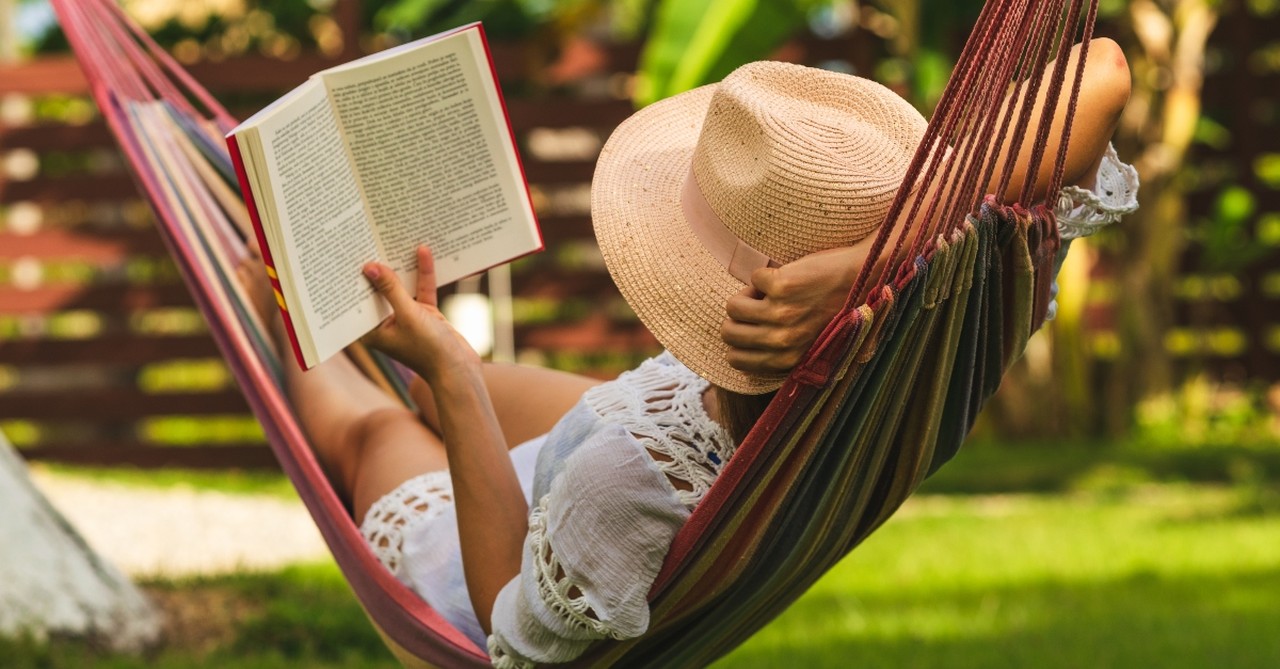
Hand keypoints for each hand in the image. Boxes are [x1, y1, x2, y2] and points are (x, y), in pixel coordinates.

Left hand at [361, 245, 479, 383]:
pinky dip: (423, 274)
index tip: (350, 253)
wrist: (460, 371)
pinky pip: (421, 290)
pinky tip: (423, 252)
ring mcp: (407, 319)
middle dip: (380, 268)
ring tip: (396, 240)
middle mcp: (387, 324)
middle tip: (371, 239)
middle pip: (380, 290)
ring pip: (403, 287)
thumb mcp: (409, 315)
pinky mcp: (426, 315)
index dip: (355, 278)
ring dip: (403, 268)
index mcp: (372, 331)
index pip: (359, 300)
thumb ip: (391, 290)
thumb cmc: (429, 350)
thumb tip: (371, 267)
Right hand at [721, 239, 878, 374]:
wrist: (863, 278)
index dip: (738, 340)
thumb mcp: (812, 345)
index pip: (736, 360)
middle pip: (729, 333)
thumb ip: (783, 355)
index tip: (751, 327)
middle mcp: (783, 341)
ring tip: (770, 291)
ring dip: (748, 294)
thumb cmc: (839, 311)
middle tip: (757, 306)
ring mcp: (781, 313)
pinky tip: (786, 276)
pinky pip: (754, 278)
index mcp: (788, 360)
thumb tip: (741, 352)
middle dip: (738, 317)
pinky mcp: (782, 286)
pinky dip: (766, 274)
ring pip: (734, 306)